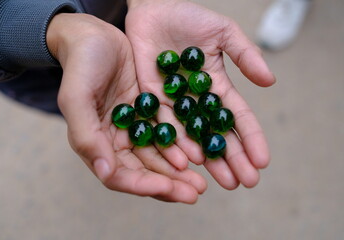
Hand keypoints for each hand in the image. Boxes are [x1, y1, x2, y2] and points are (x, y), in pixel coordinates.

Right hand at [46, 13, 205, 202]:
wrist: (93, 35)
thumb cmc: (81, 64)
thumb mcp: (77, 96)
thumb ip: (86, 134)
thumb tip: (106, 173)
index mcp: (95, 143)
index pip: (118, 176)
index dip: (143, 186)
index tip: (167, 188)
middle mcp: (115, 141)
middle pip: (143, 172)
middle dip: (169, 185)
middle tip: (196, 193)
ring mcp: (134, 128)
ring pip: (159, 158)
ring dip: (180, 173)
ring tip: (203, 183)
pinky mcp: (149, 113)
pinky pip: (168, 134)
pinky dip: (182, 146)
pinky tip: (200, 153)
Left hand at [125, 0, 275, 188]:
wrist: (153, 9)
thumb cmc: (188, 17)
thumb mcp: (223, 32)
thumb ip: (245, 55)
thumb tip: (270, 82)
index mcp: (216, 86)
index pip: (237, 116)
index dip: (251, 138)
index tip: (263, 161)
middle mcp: (196, 100)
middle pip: (217, 133)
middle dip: (232, 157)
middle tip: (246, 182)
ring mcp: (174, 102)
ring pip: (193, 136)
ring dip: (209, 158)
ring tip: (223, 180)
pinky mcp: (151, 100)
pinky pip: (164, 124)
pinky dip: (177, 142)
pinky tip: (189, 161)